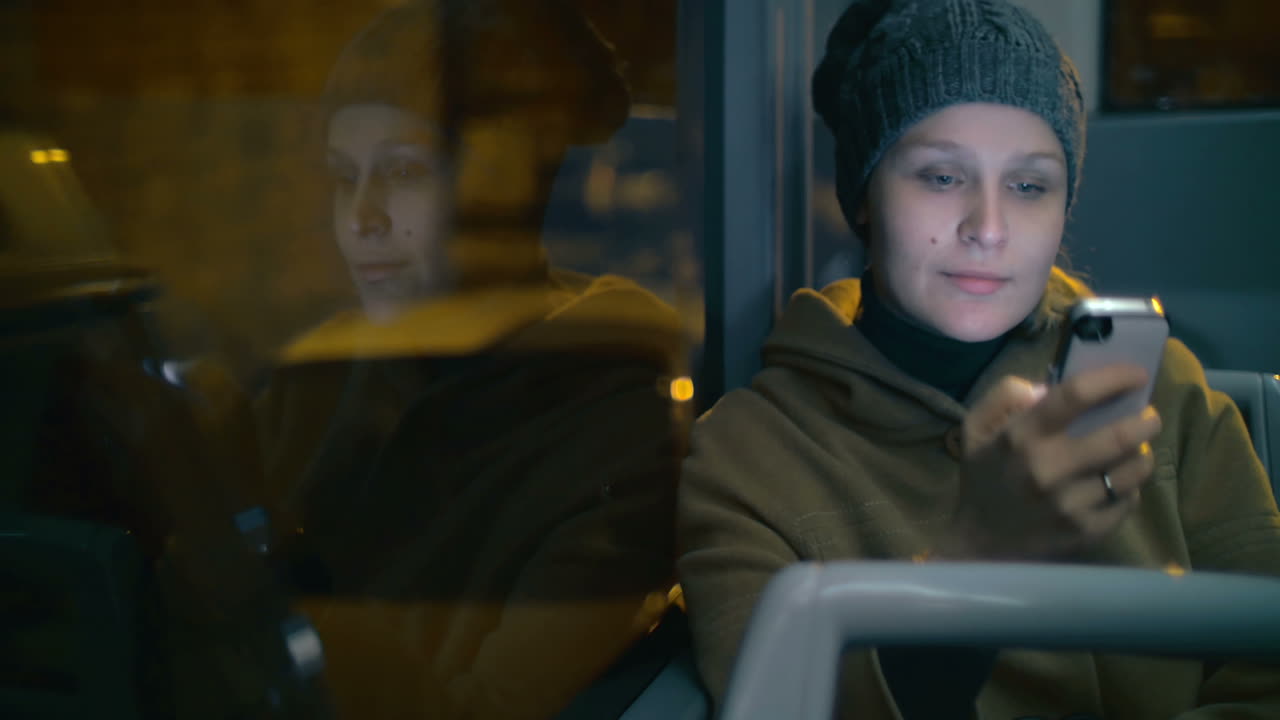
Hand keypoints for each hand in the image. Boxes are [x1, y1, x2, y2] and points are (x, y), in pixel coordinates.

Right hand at [939, 364, 1161, 559]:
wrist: (981, 542)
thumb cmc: (983, 477)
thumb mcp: (975, 428)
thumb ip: (1004, 396)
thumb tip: (1046, 387)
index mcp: (1021, 436)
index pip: (1076, 395)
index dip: (1115, 378)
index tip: (1136, 375)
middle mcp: (1048, 468)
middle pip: (1120, 435)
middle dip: (1145, 420)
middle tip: (1148, 416)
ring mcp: (1070, 503)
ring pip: (1132, 469)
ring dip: (1142, 454)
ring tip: (1137, 448)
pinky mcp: (1086, 531)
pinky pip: (1129, 501)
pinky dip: (1130, 487)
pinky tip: (1119, 482)